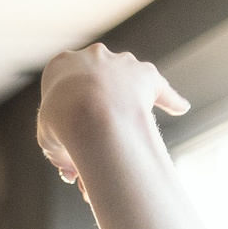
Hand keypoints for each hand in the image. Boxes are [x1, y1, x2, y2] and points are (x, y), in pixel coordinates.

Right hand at [37, 45, 186, 196]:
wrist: (87, 110)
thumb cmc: (60, 124)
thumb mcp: (48, 140)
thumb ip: (60, 151)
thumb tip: (72, 172)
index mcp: (60, 64)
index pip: (62, 88)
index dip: (65, 114)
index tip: (68, 134)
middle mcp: (92, 56)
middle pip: (94, 84)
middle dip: (95, 109)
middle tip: (94, 137)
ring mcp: (121, 62)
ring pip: (126, 85)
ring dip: (127, 105)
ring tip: (128, 132)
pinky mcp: (146, 73)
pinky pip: (160, 89)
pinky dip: (169, 100)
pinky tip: (179, 108)